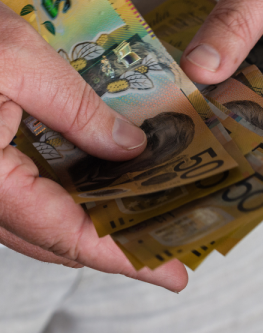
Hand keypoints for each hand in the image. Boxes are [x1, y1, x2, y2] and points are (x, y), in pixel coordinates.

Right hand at [0, 5, 187, 291]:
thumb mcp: (18, 58)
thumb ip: (77, 108)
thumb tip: (130, 148)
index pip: (65, 235)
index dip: (123, 257)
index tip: (173, 274)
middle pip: (53, 239)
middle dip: (114, 247)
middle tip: (169, 250)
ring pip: (33, 224)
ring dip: (88, 225)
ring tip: (143, 221)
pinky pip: (17, 198)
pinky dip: (60, 200)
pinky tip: (98, 186)